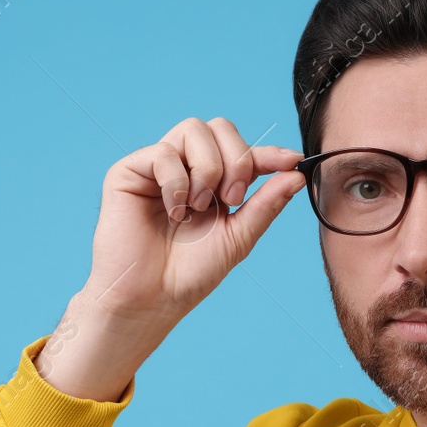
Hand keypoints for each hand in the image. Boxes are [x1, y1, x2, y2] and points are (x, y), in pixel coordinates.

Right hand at [33, 118, 306, 401]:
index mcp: (213, 183)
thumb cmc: (190, 274)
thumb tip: (297, 174)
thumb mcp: (239, 237)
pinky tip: (174, 211)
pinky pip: (164, 152)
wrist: (151, 299)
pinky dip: (176, 182)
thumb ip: (266, 204)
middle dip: (236, 160)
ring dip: (207, 169)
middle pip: (219, 127)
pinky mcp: (130, 171)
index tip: (292, 160)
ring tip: (199, 207)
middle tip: (232, 200)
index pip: (242, 152)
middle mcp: (186, 168)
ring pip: (193, 129)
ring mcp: (158, 167)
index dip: (268, 152)